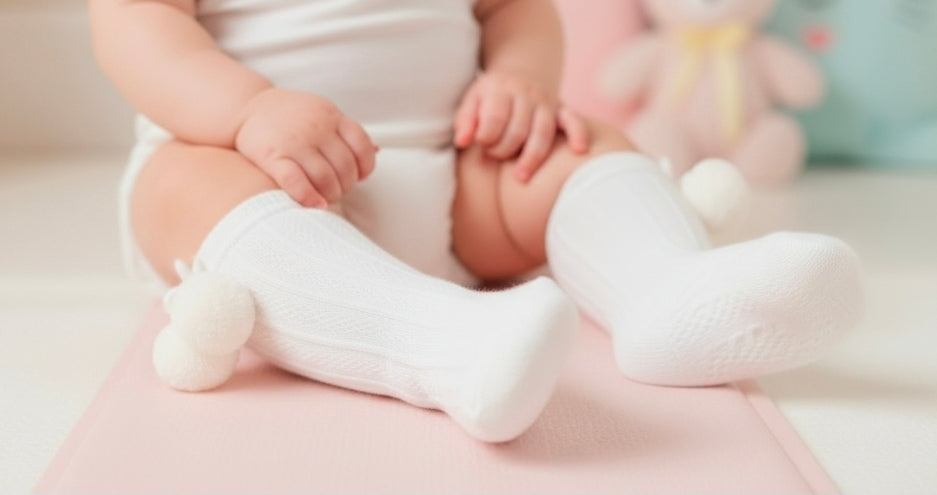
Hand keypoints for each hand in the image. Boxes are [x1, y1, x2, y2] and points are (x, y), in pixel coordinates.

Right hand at [235, 88, 376, 207]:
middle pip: (345, 166)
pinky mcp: (272, 156)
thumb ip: (345, 132)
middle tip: (338, 191)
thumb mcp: (321, 113)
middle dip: (346, 185)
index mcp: (331, 115)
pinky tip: (315, 205)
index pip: (362, 145)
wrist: (245, 108)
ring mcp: (294, 142)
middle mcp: (316, 127)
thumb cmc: (290, 117)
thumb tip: (377, 150)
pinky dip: (309, 197)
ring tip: (326, 199)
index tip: (359, 177)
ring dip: (331, 195)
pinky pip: (296, 182)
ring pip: (325, 177)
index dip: (366, 167)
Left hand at [454, 72, 589, 181]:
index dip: (486, 137)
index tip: (481, 144)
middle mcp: (526, 93)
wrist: (520, 75)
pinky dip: (578, 134)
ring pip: (542, 132)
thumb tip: (462, 141)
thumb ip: (465, 121)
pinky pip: (573, 121)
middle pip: (518, 129)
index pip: (495, 117)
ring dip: (531, 157)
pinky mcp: (562, 110)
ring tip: (520, 177)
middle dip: (504, 149)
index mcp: (501, 89)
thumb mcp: (472, 101)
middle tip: (495, 156)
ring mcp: (546, 102)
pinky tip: (578, 150)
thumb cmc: (490, 98)